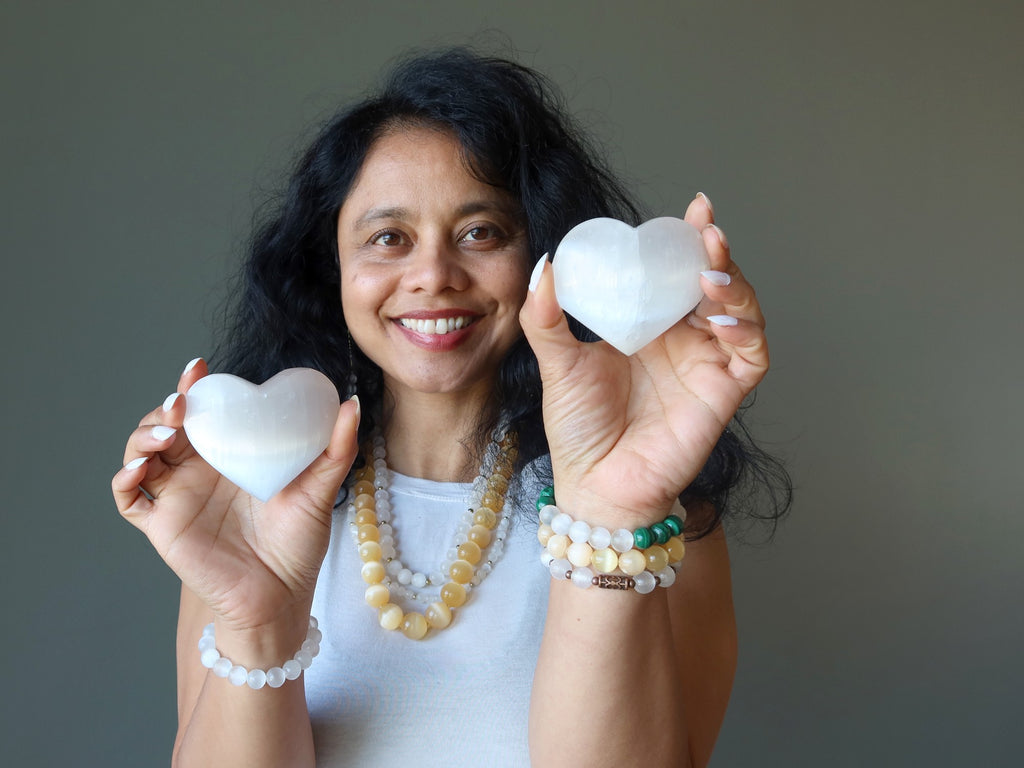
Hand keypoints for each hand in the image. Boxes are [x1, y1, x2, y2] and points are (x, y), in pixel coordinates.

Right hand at [111, 358, 359, 631]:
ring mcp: (177, 496)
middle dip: (166, 406)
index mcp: (231, 454)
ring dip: (143, 435)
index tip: (200, 368)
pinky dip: (124, 478)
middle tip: (183, 403)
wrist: (281, 597)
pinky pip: (128, 498)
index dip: (195, 386)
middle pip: (165, 424)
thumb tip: (351, 404)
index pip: (205, 411)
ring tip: (167, 433)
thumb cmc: (298, 543)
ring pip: (141, 452)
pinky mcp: (162, 524)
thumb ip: (335, 449)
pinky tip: (141, 468)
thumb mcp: (320, 489)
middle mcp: (199, 470)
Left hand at [519, 194, 767, 525]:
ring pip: (741, 311)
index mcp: (647, 323)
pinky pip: (751, 355)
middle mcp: (682, 337)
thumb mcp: (557, 363)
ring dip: (734, 286)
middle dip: (715, 251)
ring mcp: (706, 363)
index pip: (675, 270)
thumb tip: (546, 264)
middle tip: (705, 229)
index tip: (692, 207)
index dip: (688, 238)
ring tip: (710, 274)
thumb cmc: (578, 428)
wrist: (595, 484)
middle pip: (714, 281)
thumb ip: (547, 317)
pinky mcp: (723, 392)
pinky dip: (747, 332)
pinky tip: (723, 321)